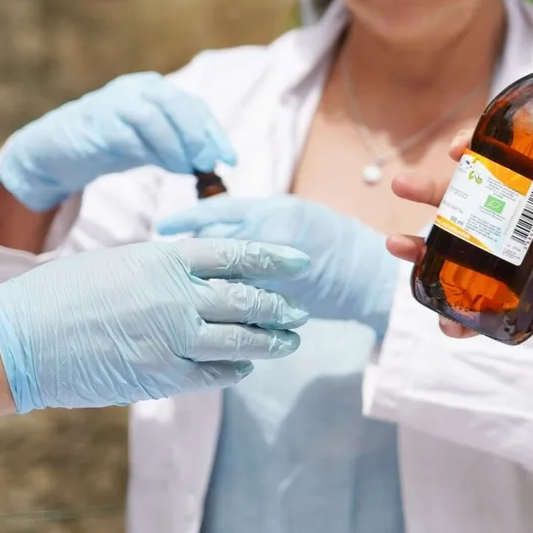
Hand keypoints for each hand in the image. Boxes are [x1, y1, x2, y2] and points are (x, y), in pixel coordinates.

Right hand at [0, 72, 237, 211]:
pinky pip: (127, 134)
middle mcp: (138, 89)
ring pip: (154, 117)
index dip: (214, 132)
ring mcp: (114, 102)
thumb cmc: (112, 144)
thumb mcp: (152, 143)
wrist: (58, 150)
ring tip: (186, 169)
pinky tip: (159, 165)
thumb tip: (209, 163)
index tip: (229, 159)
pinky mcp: (96, 122)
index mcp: (155, 90)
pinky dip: (148, 151)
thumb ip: (177, 147)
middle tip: (208, 163)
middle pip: (177, 104)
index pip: (193, 106)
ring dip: (175, 145)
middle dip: (198, 136)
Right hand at [0, 238, 310, 412]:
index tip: (299, 260)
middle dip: (279, 306)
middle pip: (246, 299)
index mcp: (164, 259)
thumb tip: (202, 272)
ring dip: (270, 341)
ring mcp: (171, 339)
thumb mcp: (119, 262)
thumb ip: (164, 267)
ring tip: (289, 340)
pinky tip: (245, 366)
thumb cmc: (61, 294)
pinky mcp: (159, 376)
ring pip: (239, 340)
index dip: (273, 257)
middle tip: (299, 310)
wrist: (17, 341)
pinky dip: (235, 369)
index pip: (235, 253)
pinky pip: (213, 374)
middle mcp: (175, 296)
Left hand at [157, 195, 396, 327]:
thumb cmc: (332, 239)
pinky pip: (239, 308)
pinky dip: (221, 313)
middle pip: (211, 249)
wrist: (369, 275)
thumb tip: (209, 229)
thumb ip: (254, 221)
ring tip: (181, 294)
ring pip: (221, 281)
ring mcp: (275, 274)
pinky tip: (207, 319)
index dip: (186, 219)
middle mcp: (272, 240)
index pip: (216, 213)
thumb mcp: (293, 216)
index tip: (163, 226)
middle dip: (186, 262)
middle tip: (165, 269)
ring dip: (201, 288)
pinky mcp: (279, 304)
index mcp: (273, 212)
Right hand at [386, 132, 532, 349]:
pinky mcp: (518, 297)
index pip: (503, 161)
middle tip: (402, 184)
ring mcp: (515, 259)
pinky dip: (458, 314)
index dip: (476, 150)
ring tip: (399, 246)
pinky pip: (480, 304)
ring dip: (425, 249)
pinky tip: (444, 319)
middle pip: (467, 201)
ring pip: (460, 250)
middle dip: (430, 192)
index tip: (457, 147)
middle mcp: (522, 220)